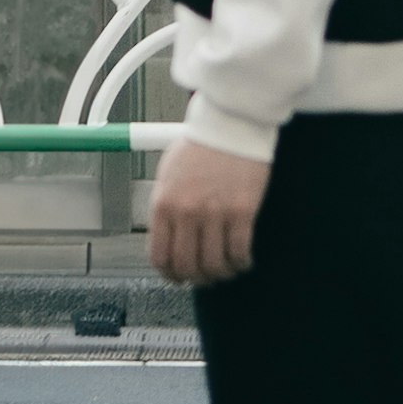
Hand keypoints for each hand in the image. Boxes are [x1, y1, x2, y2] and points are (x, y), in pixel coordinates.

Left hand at [146, 135, 266, 285]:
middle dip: (196, 279)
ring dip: (221, 274)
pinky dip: (241, 263)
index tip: (178, 278)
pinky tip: (242, 260)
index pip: (160, 256)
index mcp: (163, 204)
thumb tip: (166, 238)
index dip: (170, 275)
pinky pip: (239, 252)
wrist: (230, 125)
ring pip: (215, 265)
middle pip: (188, 267)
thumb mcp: (168, 175)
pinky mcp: (242, 212)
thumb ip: (166, 208)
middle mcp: (186, 212)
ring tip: (226, 268)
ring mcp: (214, 213)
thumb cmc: (200, 146)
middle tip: (204, 278)